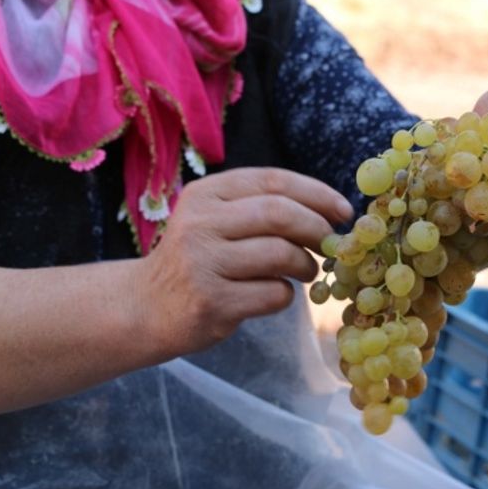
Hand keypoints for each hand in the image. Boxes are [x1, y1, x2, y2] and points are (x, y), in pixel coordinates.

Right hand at [133, 168, 352, 355]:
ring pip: (280, 254)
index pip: (273, 181)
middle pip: (280, 213)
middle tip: (332, 244)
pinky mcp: (211, 302)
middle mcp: (200, 224)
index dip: (317, 193)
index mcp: (205, 194)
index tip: (343, 211)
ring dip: (306, 265)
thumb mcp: (215, 221)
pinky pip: (273, 294)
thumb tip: (329, 213)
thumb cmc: (197, 260)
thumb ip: (260, 209)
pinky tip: (276, 295)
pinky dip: (286, 295)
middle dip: (317, 228)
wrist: (144, 307)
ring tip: (306, 272)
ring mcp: (203, 264)